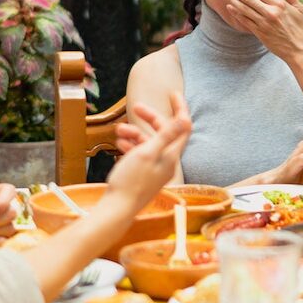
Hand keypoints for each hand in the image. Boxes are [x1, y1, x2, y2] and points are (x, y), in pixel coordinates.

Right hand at [105, 92, 191, 214]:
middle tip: (136, 107)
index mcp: (171, 155)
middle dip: (150, 119)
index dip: (180, 109)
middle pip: (163, 132)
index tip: (173, 94)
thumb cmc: (131, 181)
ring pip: (148, 143)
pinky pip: (140, 155)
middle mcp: (166, 161)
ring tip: (118, 131)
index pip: (182, 127)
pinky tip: (120, 144)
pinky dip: (131, 146)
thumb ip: (166, 135)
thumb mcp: (148, 152)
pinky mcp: (143, 175)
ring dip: (135, 133)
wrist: (117, 209)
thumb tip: (186, 119)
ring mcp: (155, 169)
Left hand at [217, 0, 302, 59]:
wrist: (297, 49)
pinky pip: (245, 21)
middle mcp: (270, 12)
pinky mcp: (260, 33)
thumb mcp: (298, 8)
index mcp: (279, 4)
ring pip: (244, 8)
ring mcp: (264, 23)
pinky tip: (229, 7)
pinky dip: (236, 13)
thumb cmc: (298, 28)